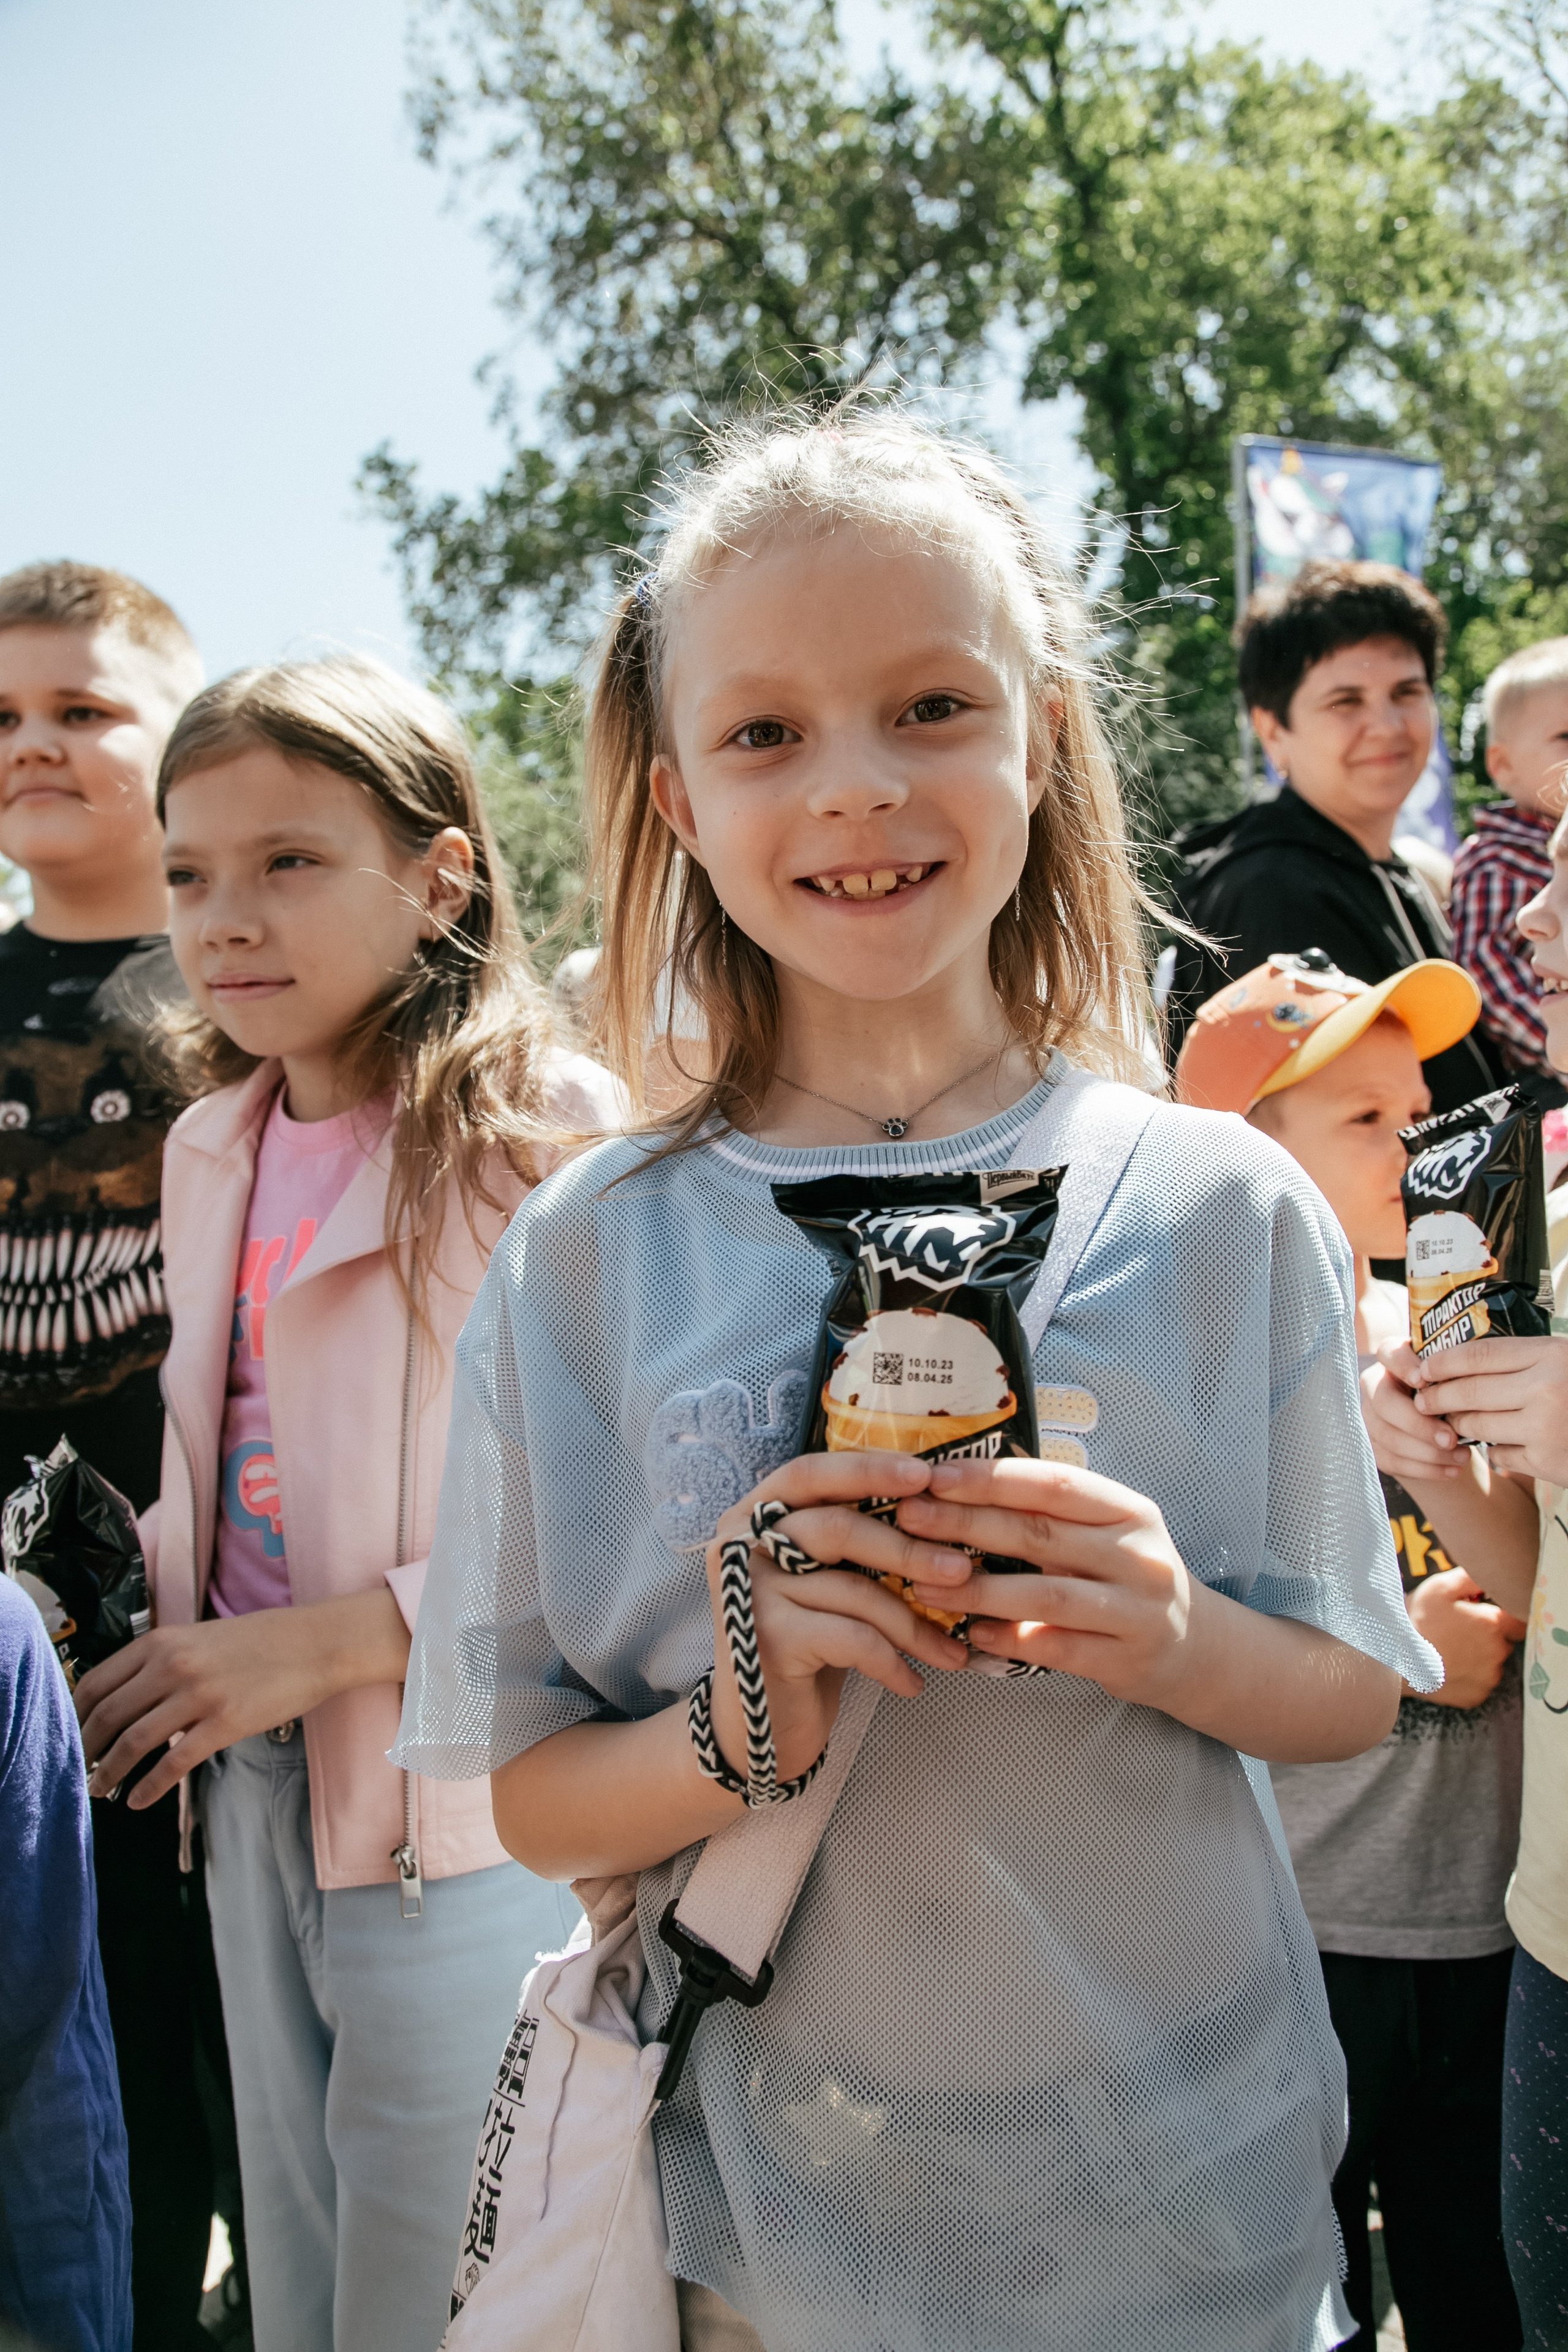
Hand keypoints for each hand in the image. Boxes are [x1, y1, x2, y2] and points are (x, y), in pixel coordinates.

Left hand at [75, 1589, 410, 1807]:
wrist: (315, 1643)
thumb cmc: (260, 1640)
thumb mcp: (200, 1637)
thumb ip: (162, 1661)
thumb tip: (129, 1696)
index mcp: (163, 1642)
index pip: (98, 1681)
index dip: (76, 1713)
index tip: (68, 1732)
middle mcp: (173, 1665)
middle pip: (108, 1714)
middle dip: (85, 1747)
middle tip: (75, 1767)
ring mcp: (199, 1695)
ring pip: (134, 1741)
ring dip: (108, 1770)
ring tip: (98, 1788)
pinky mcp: (225, 1723)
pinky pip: (174, 1763)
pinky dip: (149, 1786)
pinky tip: (137, 1800)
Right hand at [704, 1451, 972, 1787]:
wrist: (762, 1731)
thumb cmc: (808, 1644)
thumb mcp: (826, 1582)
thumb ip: (855, 1541)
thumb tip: (940, 1511)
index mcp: (753, 1516)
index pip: (810, 1473)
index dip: (868, 1468)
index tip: (927, 1474)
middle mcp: (739, 1546)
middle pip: (837, 1529)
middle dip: (909, 1550)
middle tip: (963, 1570)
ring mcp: (747, 1593)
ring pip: (853, 1588)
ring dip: (913, 1623)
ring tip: (951, 1650)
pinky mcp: (766, 1640)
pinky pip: (852, 1637)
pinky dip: (892, 1661)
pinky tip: (912, 1683)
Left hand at [895, 1456, 1199, 1708]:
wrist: (1198, 1648)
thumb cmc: (1130, 1578)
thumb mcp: (1109, 1532)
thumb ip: (1054, 1512)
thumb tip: (963, 1483)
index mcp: (1127, 1510)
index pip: (1053, 1483)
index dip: (991, 1478)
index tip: (934, 1476)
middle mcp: (1137, 1554)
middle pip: (1039, 1534)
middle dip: (965, 1524)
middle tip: (909, 1519)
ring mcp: (1135, 1610)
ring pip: (1043, 1595)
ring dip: (976, 1590)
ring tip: (921, 1585)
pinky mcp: (1125, 1659)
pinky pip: (1056, 1648)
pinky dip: (1009, 1640)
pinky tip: (970, 1634)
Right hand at [1362, 1342, 1462, 1482]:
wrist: (1448, 1423)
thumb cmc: (1456, 1390)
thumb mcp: (1456, 1375)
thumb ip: (1456, 1374)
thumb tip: (1471, 1385)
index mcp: (1394, 1358)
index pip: (1389, 1354)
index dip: (1404, 1367)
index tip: (1425, 1382)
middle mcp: (1375, 1385)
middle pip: (1385, 1403)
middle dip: (1419, 1425)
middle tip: (1451, 1439)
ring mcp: (1370, 1417)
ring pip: (1389, 1437)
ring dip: (1428, 1452)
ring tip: (1463, 1457)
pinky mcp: (1374, 1446)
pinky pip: (1394, 1461)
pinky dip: (1426, 1469)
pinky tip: (1453, 1470)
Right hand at [1405, 1566, 1525, 1708]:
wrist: (1395, 1659)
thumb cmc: (1418, 1621)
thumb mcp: (1440, 1587)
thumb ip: (1472, 1578)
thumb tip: (1491, 1574)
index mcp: (1493, 1625)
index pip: (1519, 1618)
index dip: (1502, 1613)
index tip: (1483, 1612)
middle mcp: (1498, 1654)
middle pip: (1504, 1641)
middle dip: (1488, 1635)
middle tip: (1459, 1629)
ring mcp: (1487, 1678)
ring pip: (1492, 1663)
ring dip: (1479, 1656)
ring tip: (1450, 1648)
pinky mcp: (1476, 1696)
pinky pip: (1480, 1683)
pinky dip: (1469, 1675)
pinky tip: (1448, 1666)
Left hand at [1412, 1333, 1567, 1482]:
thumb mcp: (1563, 1359)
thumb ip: (1523, 1358)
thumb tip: (1459, 1360)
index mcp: (1551, 1355)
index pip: (1477, 1354)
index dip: (1442, 1362)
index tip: (1424, 1368)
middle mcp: (1545, 1389)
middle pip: (1468, 1391)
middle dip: (1437, 1396)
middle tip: (1424, 1400)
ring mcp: (1545, 1428)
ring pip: (1476, 1425)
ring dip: (1459, 1424)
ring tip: (1455, 1420)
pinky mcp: (1547, 1462)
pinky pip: (1498, 1454)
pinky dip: (1495, 1449)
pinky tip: (1504, 1443)